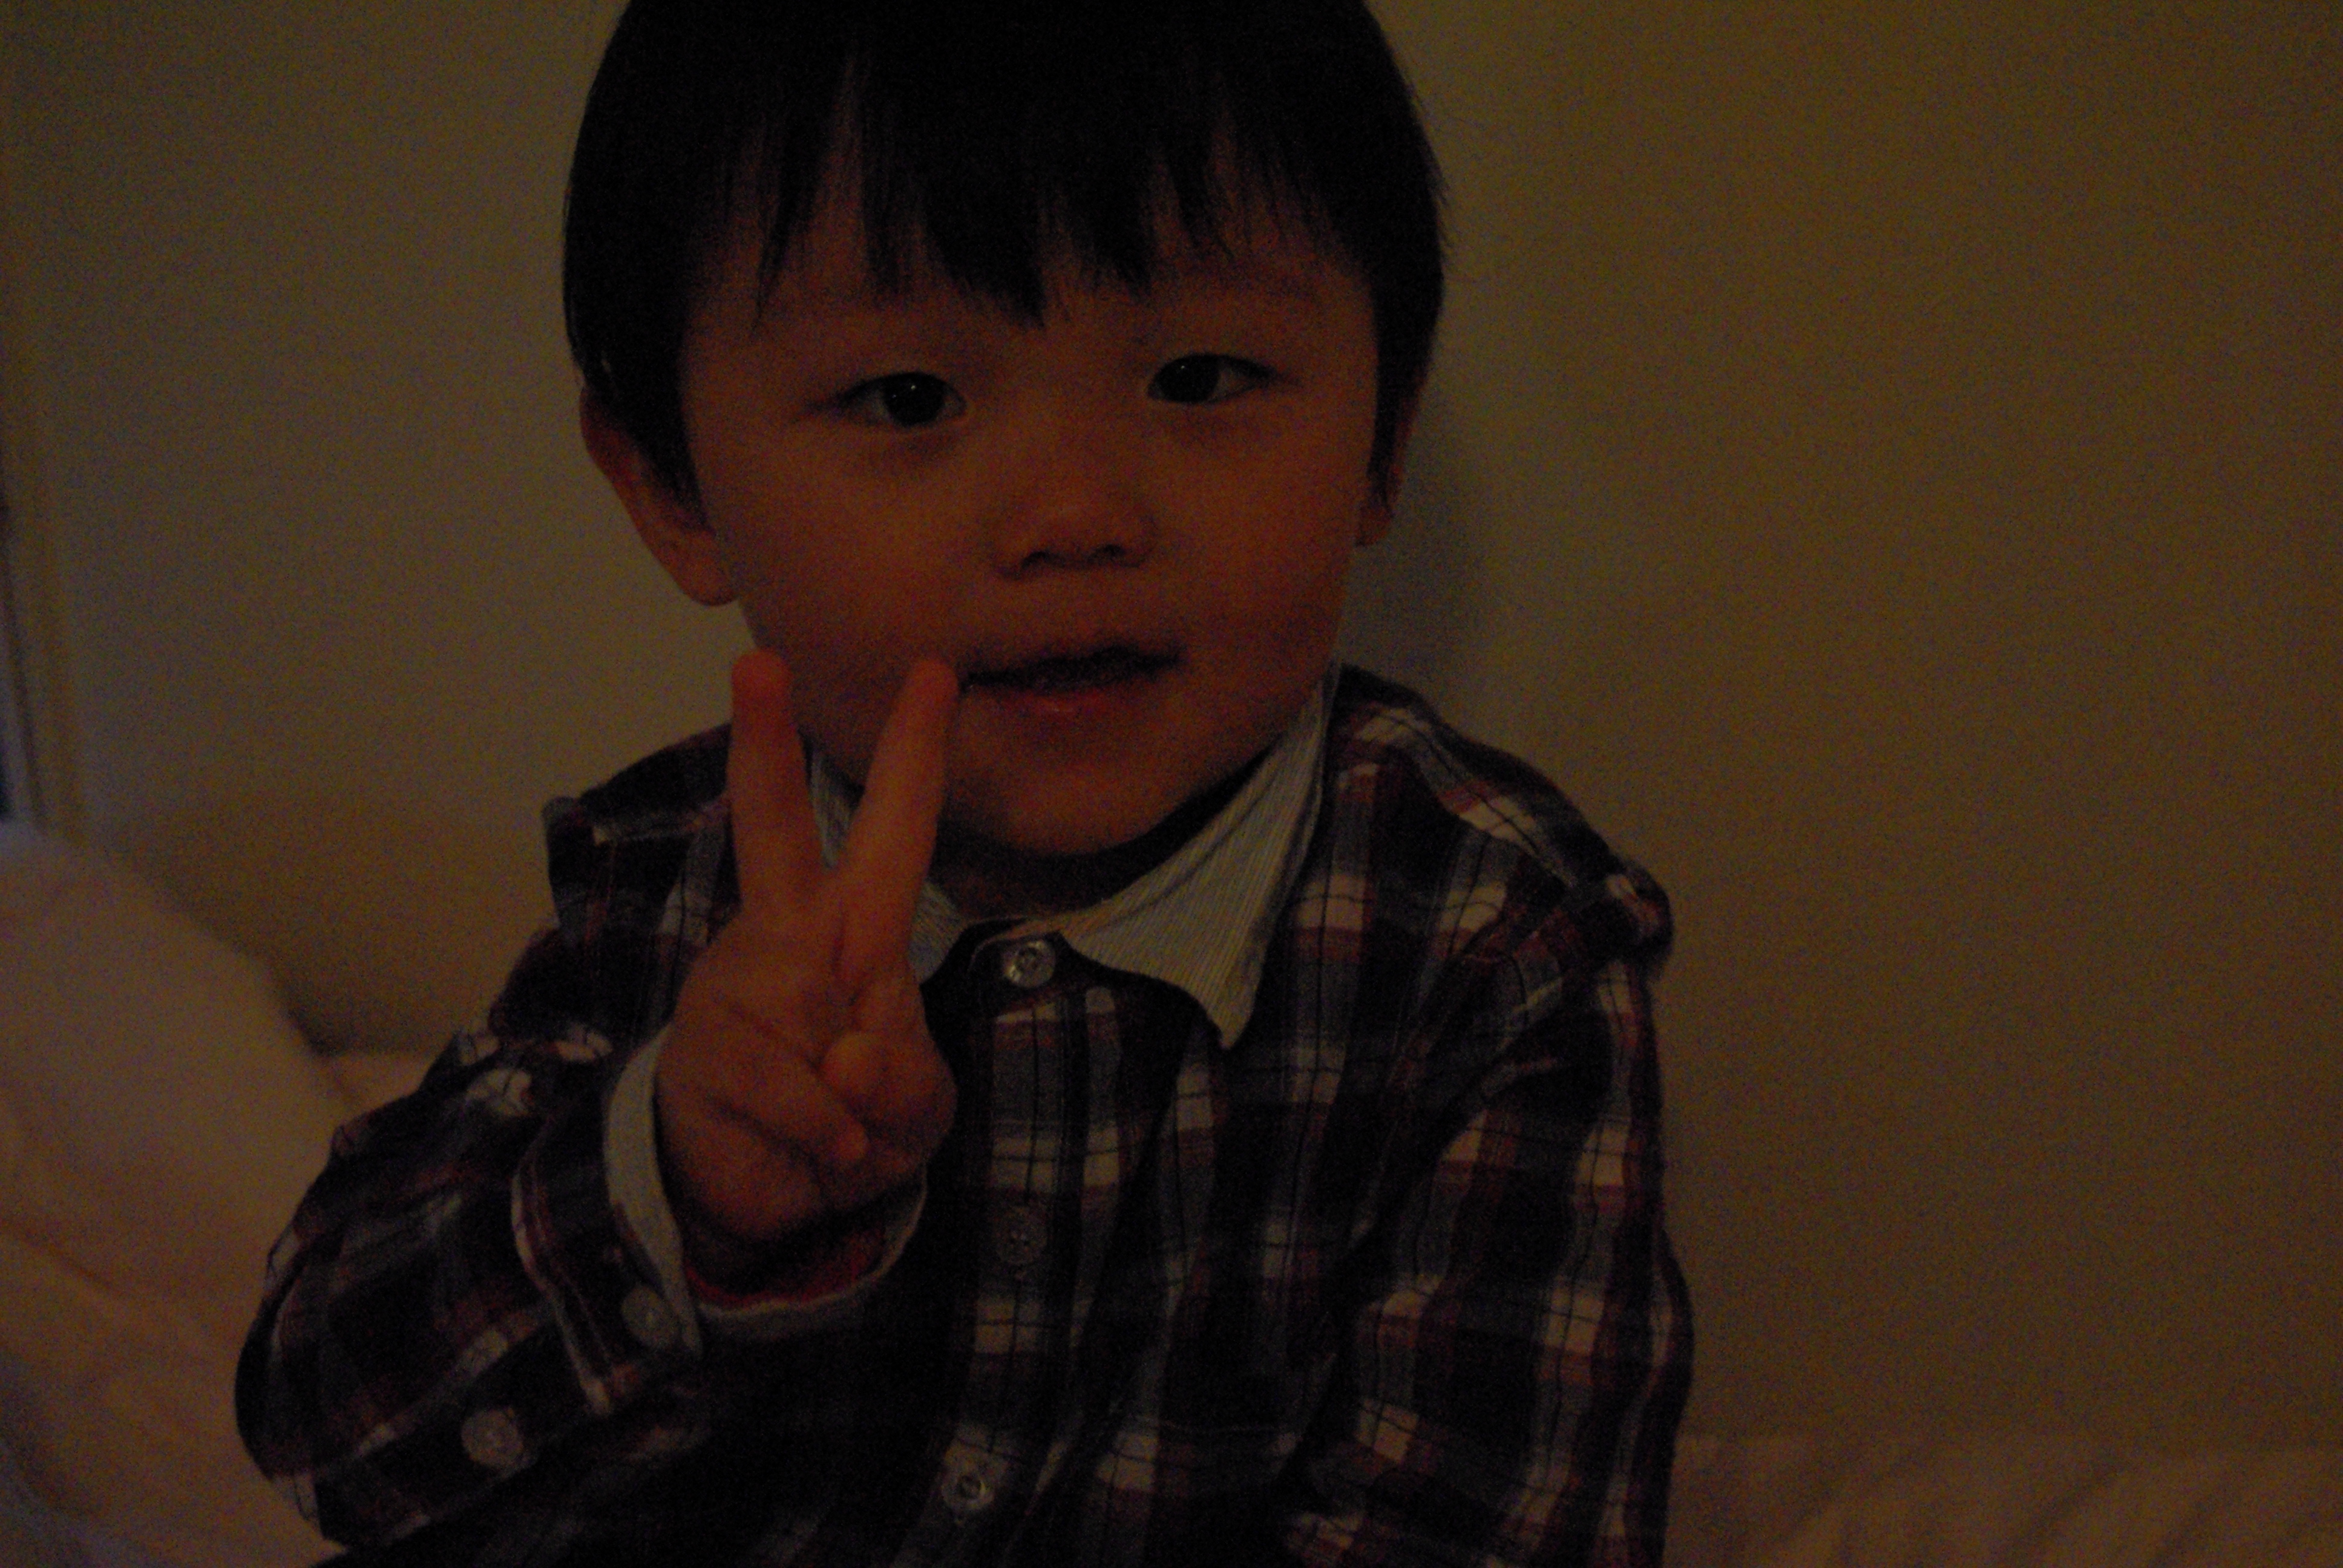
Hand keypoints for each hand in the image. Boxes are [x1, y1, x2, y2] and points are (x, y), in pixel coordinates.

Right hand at [654, 648, 960, 1285]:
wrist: (777, 1200)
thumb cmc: (854, 1124)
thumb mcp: (915, 1110)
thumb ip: (904, 1082)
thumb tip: (844, 1053)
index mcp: (852, 927)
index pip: (893, 829)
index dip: (914, 753)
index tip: (934, 670)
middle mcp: (786, 936)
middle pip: (773, 828)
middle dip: (763, 746)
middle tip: (757, 661)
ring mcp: (737, 984)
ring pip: (806, 1011)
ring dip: (845, 1095)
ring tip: (837, 1120)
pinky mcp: (702, 1047)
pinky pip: (788, 1084)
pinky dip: (821, 1129)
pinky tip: (822, 1145)